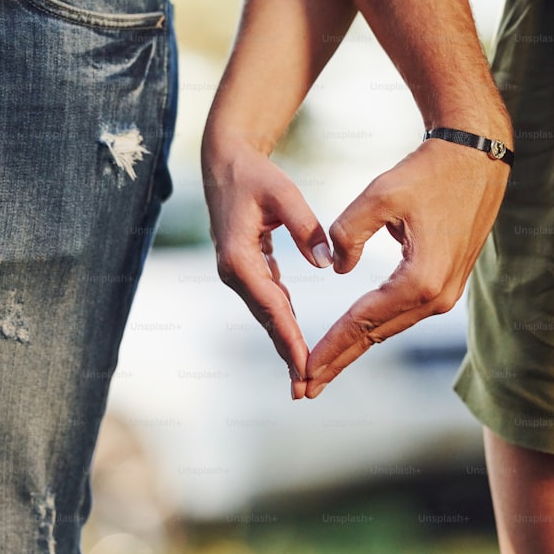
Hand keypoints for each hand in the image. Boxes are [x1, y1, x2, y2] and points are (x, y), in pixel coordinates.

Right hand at [203, 143, 332, 399]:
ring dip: (285, 345)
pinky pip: (269, 302)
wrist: (226, 163)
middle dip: (286, 355)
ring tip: (304, 377)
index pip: (271, 306)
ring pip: (268, 315)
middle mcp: (234, 272)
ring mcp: (239, 273)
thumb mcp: (283, 193)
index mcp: (239, 258)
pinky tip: (298, 343)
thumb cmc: (255, 175)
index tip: (305, 365)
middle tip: (306, 389)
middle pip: (267, 320)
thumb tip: (327, 263)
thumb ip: (305, 226)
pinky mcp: (248, 269)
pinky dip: (284, 324)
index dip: (289, 338)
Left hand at [304, 138, 508, 397]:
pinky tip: (354, 339)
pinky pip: (401, 315)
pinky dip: (374, 329)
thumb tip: (337, 267)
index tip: (303, 369)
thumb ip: (347, 232)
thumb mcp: (381, 194)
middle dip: (338, 361)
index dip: (330, 346)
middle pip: (375, 336)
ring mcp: (445, 294)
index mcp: (420, 279)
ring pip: (388, 328)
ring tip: (323, 370)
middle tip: (305, 388)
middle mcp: (436, 296)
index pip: (363, 322)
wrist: (476, 161)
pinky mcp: (445, 285)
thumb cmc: (428, 173)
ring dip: (355, 349)